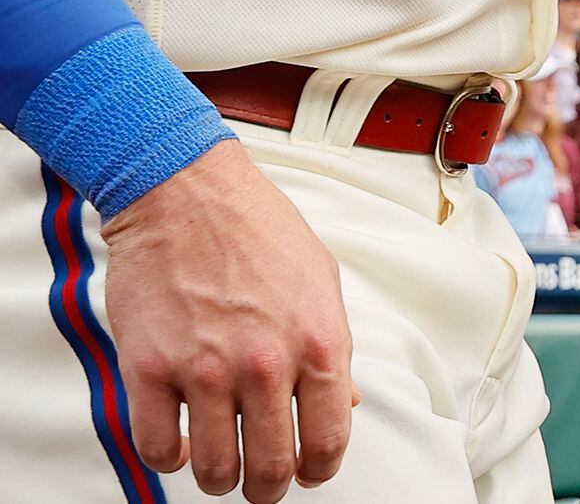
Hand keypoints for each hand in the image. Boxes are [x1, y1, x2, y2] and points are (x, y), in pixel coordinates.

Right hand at [101, 141, 355, 499]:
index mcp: (317, 341)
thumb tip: (344, 403)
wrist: (187, 193)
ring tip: (220, 461)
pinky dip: (169, 458)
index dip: (320, 470)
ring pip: (212, 471)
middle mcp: (264, 363)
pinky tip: (179, 439)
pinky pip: (156, 450)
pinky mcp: (147, 370)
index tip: (308, 472)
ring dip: (218, 477)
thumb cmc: (258, 229)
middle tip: (261, 479)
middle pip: (269, 470)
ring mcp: (203, 370)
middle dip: (267, 487)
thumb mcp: (321, 281)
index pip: (328, 441)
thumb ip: (333, 348)